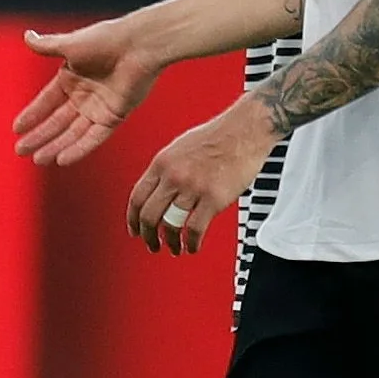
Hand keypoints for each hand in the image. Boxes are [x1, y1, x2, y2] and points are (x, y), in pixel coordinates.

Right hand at [13, 9, 168, 164]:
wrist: (139, 45)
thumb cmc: (107, 39)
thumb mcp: (70, 44)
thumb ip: (47, 46)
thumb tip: (26, 36)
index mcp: (72, 78)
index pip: (47, 101)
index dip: (32, 115)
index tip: (17, 129)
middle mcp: (84, 95)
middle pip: (57, 121)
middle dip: (39, 136)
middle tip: (20, 151)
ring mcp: (99, 108)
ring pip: (73, 133)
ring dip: (56, 146)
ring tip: (38, 160)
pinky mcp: (115, 116)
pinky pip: (94, 137)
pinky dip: (79, 148)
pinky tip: (62, 159)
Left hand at [125, 98, 275, 253]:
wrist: (246, 129)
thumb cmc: (218, 135)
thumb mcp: (180, 147)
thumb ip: (166, 170)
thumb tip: (157, 192)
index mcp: (163, 162)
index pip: (137, 198)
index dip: (133, 219)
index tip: (135, 230)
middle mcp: (174, 176)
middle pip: (149, 216)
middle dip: (148, 236)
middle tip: (152, 244)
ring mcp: (193, 188)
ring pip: (170, 225)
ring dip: (170, 242)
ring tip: (174, 248)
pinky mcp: (214, 199)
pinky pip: (195, 229)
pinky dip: (192, 243)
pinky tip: (193, 246)